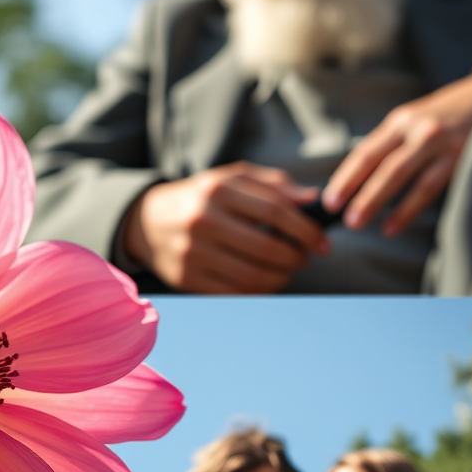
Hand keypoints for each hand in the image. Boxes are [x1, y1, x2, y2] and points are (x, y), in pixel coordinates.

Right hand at [124, 163, 328, 293]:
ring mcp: (192, 252)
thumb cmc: (201, 197)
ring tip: (287, 270)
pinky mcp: (186, 277)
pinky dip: (258, 292)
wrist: (149, 221)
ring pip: (252, 275)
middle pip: (267, 247)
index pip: (275, 211)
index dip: (306, 230)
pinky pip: (233, 292)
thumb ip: (273, 185)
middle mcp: (202, 220)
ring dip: (281, 277)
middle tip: (305, 258)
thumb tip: (312, 199)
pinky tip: (265, 282)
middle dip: (296, 257)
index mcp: (217, 190)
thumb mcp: (232, 179)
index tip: (322, 243)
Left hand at [322, 72, 471, 235]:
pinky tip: (392, 226)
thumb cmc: (442, 117)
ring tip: (360, 223)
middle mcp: (419, 130)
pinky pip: (431, 188)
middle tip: (343, 219)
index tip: (329, 200)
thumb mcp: (411, 121)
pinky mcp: (463, 158)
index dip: (345, 177)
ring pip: (407, 178)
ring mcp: (443, 144)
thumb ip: (388, 146)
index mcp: (400, 122)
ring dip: (380, 204)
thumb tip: (353, 182)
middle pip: (384, 166)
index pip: (366, 152)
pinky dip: (409, 210)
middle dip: (360, 194)